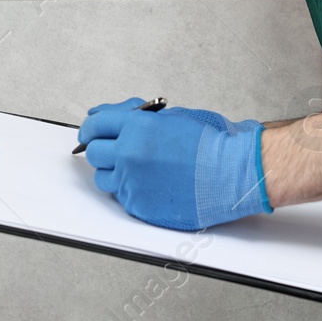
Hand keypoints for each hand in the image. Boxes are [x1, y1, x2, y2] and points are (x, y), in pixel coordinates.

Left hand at [77, 98, 271, 229]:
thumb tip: (111, 115)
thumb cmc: (209, 146)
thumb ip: (137, 117)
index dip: (91, 128)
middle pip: (94, 153)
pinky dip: (130, 191)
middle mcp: (129, 154)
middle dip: (103, 150)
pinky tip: (149, 185)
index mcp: (136, 128)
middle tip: (115, 150)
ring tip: (136, 169)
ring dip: (113, 172)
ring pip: (103, 179)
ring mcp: (132, 183)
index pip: (95, 125)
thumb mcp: (172, 117)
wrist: (230, 174)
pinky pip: (121, 198)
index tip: (91, 132)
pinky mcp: (139, 206)